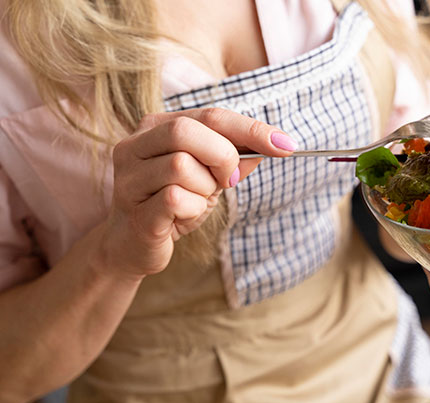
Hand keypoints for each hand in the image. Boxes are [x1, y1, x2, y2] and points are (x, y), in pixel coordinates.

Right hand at [103, 108, 296, 277]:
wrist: (133, 245)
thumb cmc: (172, 204)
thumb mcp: (208, 177)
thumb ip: (236, 158)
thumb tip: (275, 144)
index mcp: (155, 127)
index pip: (211, 116)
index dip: (251, 129)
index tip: (286, 145)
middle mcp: (135, 146)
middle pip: (187, 131)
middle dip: (222, 156)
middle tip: (226, 180)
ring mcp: (129, 178)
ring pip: (181, 165)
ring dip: (205, 188)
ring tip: (196, 200)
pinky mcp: (135, 210)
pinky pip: (174, 199)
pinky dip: (192, 208)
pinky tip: (183, 216)